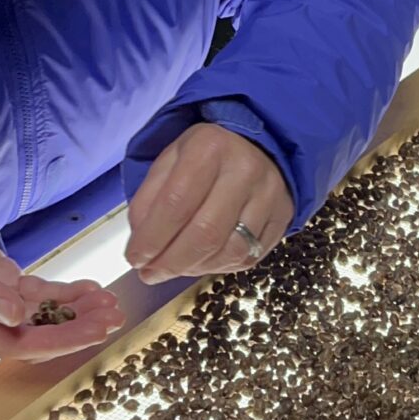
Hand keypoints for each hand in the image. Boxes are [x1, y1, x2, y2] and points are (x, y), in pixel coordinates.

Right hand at [0, 200, 123, 359]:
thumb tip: (13, 317)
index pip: (14, 345)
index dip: (55, 340)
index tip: (90, 333)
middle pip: (36, 334)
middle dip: (77, 328)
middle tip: (112, 319)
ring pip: (44, 314)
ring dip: (78, 310)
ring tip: (111, 304)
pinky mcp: (5, 284)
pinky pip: (42, 294)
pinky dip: (68, 293)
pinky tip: (92, 289)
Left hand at [125, 123, 292, 283]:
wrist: (260, 145)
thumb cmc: (207, 155)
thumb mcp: (171, 160)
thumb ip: (149, 198)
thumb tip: (142, 245)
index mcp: (210, 148)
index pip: (176, 204)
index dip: (152, 239)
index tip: (134, 258)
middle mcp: (245, 170)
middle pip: (205, 233)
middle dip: (171, 262)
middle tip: (150, 274)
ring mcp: (270, 196)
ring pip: (230, 251)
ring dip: (195, 269)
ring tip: (175, 268)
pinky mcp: (284, 217)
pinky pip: (250, 257)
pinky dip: (220, 267)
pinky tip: (202, 262)